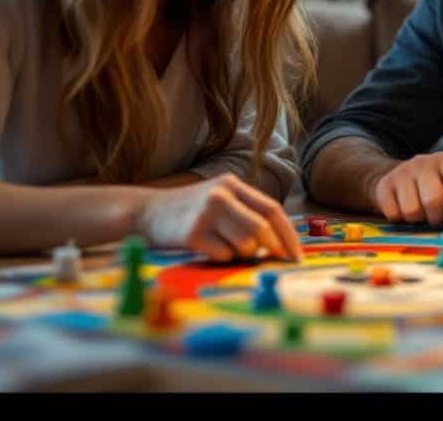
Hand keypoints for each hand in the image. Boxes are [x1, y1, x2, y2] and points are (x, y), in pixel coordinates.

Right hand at [136, 174, 303, 261]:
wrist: (146, 212)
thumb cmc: (190, 211)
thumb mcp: (218, 199)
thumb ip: (246, 212)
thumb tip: (280, 244)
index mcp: (232, 184)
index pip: (272, 209)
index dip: (288, 235)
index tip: (296, 255)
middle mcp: (221, 195)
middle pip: (261, 229)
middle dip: (269, 249)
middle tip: (267, 259)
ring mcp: (206, 214)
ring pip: (245, 244)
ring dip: (242, 254)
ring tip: (226, 246)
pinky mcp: (192, 234)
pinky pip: (223, 255)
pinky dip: (222, 258)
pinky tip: (208, 248)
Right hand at [371, 152, 442, 232]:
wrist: (398, 177)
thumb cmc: (436, 186)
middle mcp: (424, 162)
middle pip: (434, 199)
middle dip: (438, 218)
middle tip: (437, 221)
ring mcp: (401, 172)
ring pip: (412, 210)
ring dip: (418, 220)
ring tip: (420, 213)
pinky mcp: (384, 185)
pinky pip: (394, 214)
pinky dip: (401, 219)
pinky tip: (404, 210)